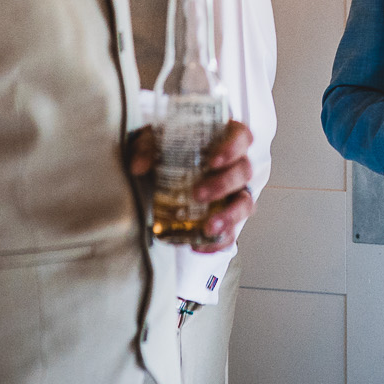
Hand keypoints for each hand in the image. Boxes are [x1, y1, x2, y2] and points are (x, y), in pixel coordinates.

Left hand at [128, 121, 256, 250]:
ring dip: (229, 216)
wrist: (160, 171)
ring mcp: (234, 192)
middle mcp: (235, 165)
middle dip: (223, 185)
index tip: (213, 161)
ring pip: (245, 203)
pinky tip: (199, 245)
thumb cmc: (166, 149)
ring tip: (208, 227)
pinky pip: (231, 231)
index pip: (241, 137)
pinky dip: (219, 241)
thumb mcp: (154, 142)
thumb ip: (147, 149)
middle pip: (244, 171)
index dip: (233, 148)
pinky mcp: (225, 217)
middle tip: (198, 194)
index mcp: (224, 139)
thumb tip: (138, 166)